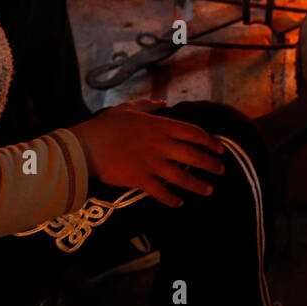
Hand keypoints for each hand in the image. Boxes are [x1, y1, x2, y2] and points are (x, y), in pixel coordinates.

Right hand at [69, 100, 226, 207]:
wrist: (85, 146)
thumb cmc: (105, 126)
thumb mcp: (128, 109)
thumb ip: (148, 105)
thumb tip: (163, 102)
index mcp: (160, 126)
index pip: (194, 133)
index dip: (210, 142)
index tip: (220, 149)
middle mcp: (160, 144)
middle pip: (195, 156)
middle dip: (212, 164)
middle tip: (221, 171)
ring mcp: (151, 163)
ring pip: (183, 177)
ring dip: (199, 185)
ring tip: (209, 190)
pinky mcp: (140, 179)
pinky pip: (162, 192)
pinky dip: (173, 199)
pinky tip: (179, 203)